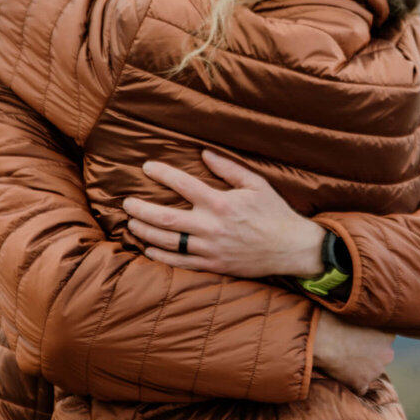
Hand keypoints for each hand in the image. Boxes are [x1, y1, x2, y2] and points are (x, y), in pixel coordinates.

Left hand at [123, 150, 324, 277]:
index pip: (183, 185)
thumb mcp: (256, 184)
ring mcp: (210, 249)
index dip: (162, 174)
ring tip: (132, 224)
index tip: (147, 167)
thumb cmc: (275, 213)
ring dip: (146, 232)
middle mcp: (212, 227)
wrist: (292, 248)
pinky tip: (148, 248)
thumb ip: (228, 169)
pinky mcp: (213, 266)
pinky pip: (180, 262)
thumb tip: (204, 153)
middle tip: (127, 203)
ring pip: (168, 241)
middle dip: (141, 210)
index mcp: (221, 203)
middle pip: (166, 218)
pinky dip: (161, 256)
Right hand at [311, 310, 393, 394]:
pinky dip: (352, 383)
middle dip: (369, 354)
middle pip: (381, 356)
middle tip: (350, 348)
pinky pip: (360, 387)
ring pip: (370, 371)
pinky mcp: (362, 383)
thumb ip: (365, 317)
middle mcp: (387, 353)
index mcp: (388, 333)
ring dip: (360, 369)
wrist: (322, 338)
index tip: (360, 335)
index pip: (385, 339)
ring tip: (342, 359)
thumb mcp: (356, 312)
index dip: (371, 338)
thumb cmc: (334, 319)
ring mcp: (375, 371)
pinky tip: (340, 374)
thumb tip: (361, 313)